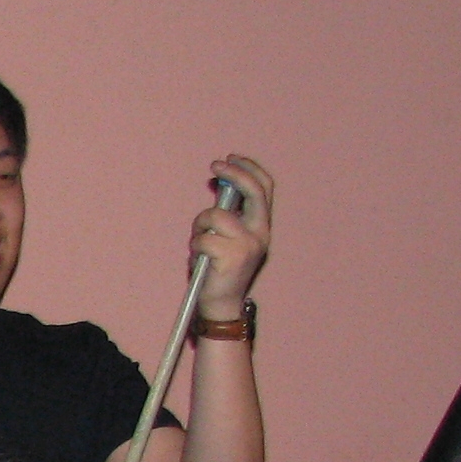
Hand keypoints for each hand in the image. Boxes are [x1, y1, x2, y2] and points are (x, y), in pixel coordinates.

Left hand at [191, 155, 274, 320]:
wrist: (222, 304)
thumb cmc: (220, 268)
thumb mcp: (228, 236)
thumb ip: (227, 213)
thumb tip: (218, 183)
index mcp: (262, 226)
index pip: (265, 187)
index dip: (249, 168)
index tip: (231, 158)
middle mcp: (260, 233)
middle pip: (253, 191)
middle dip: (234, 173)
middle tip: (215, 166)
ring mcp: (248, 244)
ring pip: (215, 216)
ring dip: (199, 226)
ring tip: (200, 242)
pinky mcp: (232, 256)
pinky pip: (203, 238)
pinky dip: (195, 246)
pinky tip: (200, 259)